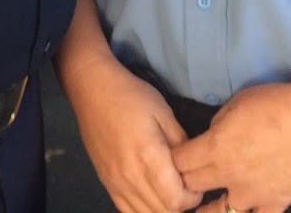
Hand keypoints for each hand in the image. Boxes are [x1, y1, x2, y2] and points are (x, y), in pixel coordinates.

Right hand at [69, 54, 204, 212]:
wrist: (93, 91)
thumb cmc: (131, 96)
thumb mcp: (164, 113)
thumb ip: (180, 143)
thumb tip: (192, 166)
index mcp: (148, 157)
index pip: (176, 201)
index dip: (193, 197)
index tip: (197, 182)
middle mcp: (130, 177)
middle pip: (163, 212)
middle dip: (181, 205)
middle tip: (187, 186)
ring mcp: (115, 184)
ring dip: (163, 209)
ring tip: (170, 191)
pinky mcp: (106, 184)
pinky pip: (127, 212)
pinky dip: (144, 210)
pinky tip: (151, 196)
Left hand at [172, 82, 290, 212]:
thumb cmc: (279, 103)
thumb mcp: (238, 101)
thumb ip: (219, 122)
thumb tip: (214, 133)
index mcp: (214, 148)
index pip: (179, 162)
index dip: (174, 160)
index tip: (176, 158)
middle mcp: (228, 175)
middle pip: (192, 187)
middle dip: (186, 182)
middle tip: (187, 180)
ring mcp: (252, 194)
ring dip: (208, 209)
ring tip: (204, 208)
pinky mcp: (276, 203)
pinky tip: (245, 211)